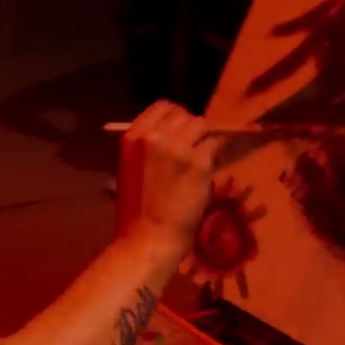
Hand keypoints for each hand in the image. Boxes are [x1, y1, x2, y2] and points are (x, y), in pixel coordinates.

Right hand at [115, 101, 217, 251]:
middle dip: (190, 128)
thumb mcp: (130, 168)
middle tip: (192, 148)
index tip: (179, 131)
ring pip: (201, 126)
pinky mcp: (199, 162)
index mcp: (133, 136)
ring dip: (203, 140)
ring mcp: (178, 147)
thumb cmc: (136, 210)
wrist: (149, 236)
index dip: (175, 117)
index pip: (162, 107)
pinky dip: (213, 155)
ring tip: (199, 160)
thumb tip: (173, 133)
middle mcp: (155, 136)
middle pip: (184, 114)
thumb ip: (148, 146)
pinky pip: (214, 145)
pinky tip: (207, 170)